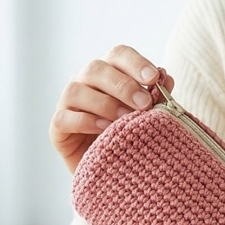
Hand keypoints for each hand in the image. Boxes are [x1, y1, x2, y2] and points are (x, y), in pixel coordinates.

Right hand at [49, 45, 173, 173]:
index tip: (154, 79)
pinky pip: (65, 118)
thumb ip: (157, 97)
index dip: (136, 63)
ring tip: (126, 118)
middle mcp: (85, 81)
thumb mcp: (148, 115)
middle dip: (123, 85)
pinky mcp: (58, 126)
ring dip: (105, 103)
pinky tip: (105, 128)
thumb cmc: (132, 135)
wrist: (114, 169)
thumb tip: (166, 77)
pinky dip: (85, 121)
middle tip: (145, 104)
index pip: (119, 54)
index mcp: (110, 71)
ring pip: (76, 90)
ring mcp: (68, 102)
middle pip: (97, 68)